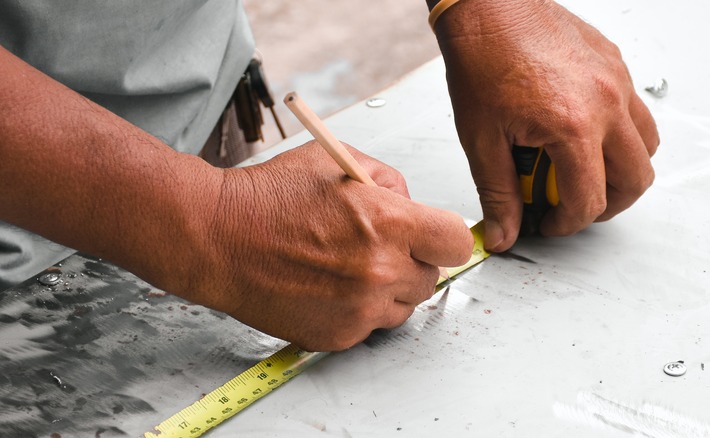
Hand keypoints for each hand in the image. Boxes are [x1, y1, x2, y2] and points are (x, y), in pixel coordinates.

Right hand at [189, 142, 472, 350]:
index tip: (433, 238)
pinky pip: (370, 326)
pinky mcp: (338, 335)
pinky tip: (328, 285)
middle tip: (377, 246)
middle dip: (411, 260)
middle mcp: (380, 271)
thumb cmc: (270, 197)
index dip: (445, 238)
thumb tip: (412, 205)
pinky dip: (357, 309)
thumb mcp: (338, 160)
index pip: (456, 243)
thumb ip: (389, 181)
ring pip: (403, 306)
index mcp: (388, 223)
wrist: (217, 238)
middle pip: (431, 278)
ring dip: (387, 289)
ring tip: (347, 266)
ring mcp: (360, 309)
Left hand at [433, 0, 658, 250]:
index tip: (548, 222)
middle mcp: (606, 103)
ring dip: (621, 170)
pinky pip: (636, 111)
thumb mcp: (481, 139)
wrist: (488, 7)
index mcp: (572, 126)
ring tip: (582, 173)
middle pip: (636, 179)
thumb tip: (503, 233)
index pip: (589, 200)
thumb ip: (497, 193)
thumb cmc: (482, 60)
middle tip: (573, 206)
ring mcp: (617, 80)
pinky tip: (579, 132)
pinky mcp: (616, 63)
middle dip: (607, 205)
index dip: (567, 224)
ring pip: (647, 145)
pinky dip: (618, 133)